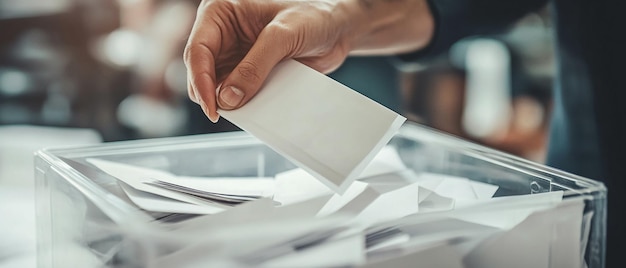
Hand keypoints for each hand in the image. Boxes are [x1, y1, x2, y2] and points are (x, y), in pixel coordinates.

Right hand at [184, 0, 433, 121]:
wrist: (338, 27)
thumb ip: (255, 66)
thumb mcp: (282, 35)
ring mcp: (236, 54)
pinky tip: (254, 108)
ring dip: (228, 100)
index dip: (200, 80)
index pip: (198, 50)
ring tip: (245, 109)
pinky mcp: (249, 71)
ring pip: (218, 85)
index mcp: (221, 12)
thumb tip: (229, 97)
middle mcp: (223, 33)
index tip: (212, 106)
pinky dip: (243, 103)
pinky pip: (238, 92)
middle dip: (211, 93)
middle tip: (224, 114)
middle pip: (202, 70)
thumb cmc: (313, 14)